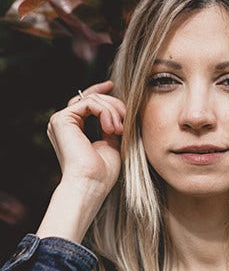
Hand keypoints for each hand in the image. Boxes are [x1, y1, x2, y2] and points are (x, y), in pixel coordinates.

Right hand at [36, 81, 125, 241]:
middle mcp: (63, 124)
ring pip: (93, 99)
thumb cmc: (102, 172)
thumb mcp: (112, 144)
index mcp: (73, 129)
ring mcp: (60, 121)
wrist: (91, 185)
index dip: (100, 91)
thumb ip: (112, 127)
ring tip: (119, 130)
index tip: (113, 85)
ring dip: (113, 111)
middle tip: (126, 120)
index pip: (86, 102)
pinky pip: (90, 103)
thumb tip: (119, 111)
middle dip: (114, 105)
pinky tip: (112, 129)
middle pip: (92, 98)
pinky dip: (106, 112)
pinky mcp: (62, 119)